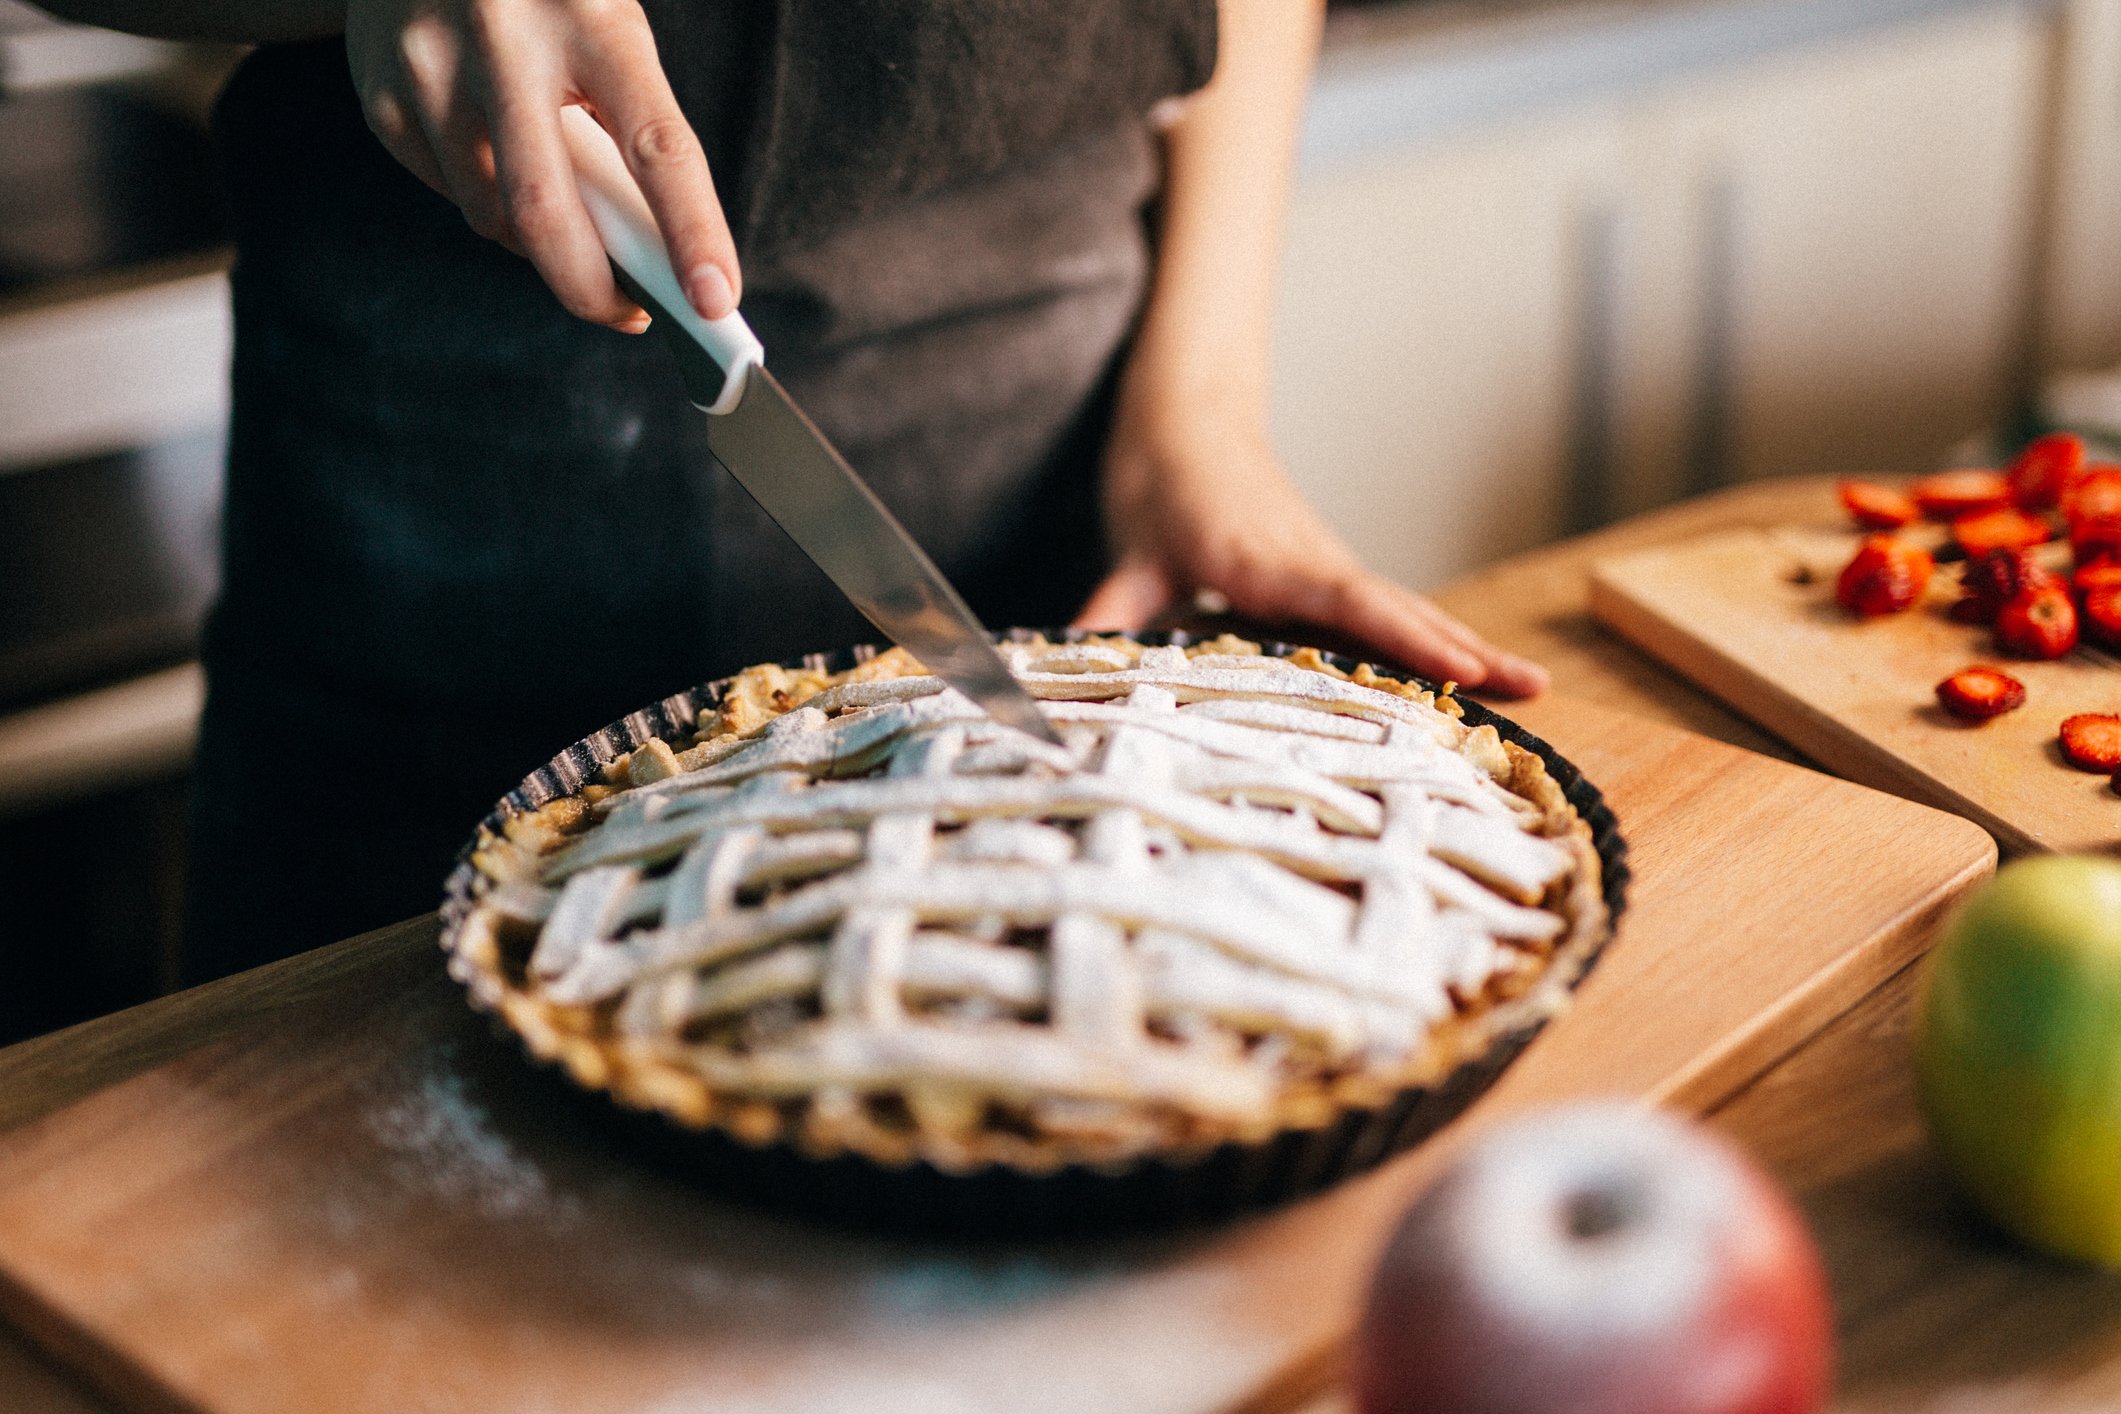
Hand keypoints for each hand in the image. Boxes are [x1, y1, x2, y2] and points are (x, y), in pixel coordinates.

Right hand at [346, 0, 736, 329]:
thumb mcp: (604, 31)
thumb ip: (625, 125)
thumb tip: (641, 260)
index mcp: (591, 16)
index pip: (656, 147)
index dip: (693, 232)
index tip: (716, 302)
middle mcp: (503, 38)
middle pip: (548, 214)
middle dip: (592, 291)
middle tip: (630, 313)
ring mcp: (429, 68)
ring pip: (493, 219)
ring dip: (538, 242)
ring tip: (562, 207)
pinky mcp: (383, 98)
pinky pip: (452, 196)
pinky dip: (488, 200)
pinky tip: (494, 153)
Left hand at [1074, 404, 1549, 697]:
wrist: (1186, 411)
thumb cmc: (1160, 475)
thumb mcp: (1129, 546)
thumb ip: (1112, 607)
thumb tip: (1072, 656)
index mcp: (1264, 557)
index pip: (1346, 601)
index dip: (1402, 636)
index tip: (1455, 665)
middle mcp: (1310, 561)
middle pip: (1399, 610)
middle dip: (1464, 650)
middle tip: (1532, 689)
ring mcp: (1325, 567)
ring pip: (1402, 610)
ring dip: (1461, 647)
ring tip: (1527, 688)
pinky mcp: (1323, 573)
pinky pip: (1382, 611)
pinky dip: (1427, 640)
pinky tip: (1464, 674)